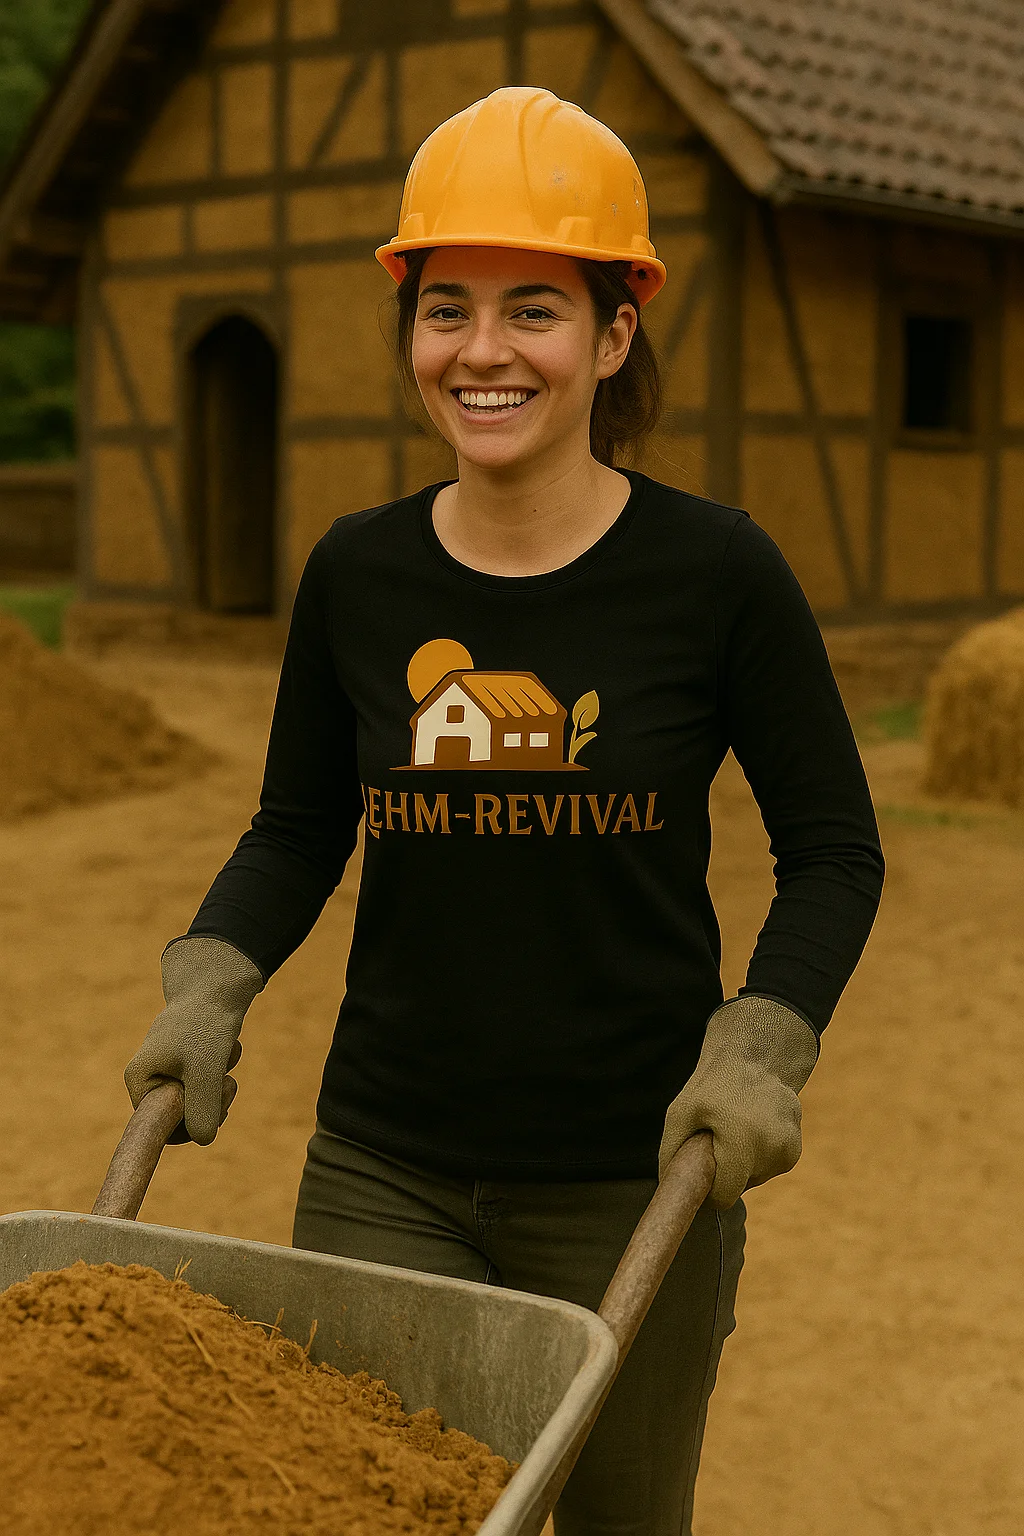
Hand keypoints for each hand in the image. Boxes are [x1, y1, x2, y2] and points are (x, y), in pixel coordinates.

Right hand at [124, 935, 264, 1145]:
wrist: (219, 980)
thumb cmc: (205, 1024)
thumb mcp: (205, 1072)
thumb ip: (203, 1111)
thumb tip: (203, 1140)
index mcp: (139, 1080)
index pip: (161, 1128)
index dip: (191, 1127)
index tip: (215, 1111)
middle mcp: (149, 1075)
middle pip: (183, 1116)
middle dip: (212, 1103)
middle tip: (226, 1082)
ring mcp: (170, 1066)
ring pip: (201, 1098)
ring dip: (221, 1082)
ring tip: (225, 1053)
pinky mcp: (189, 1058)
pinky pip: (210, 1080)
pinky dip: (224, 1066)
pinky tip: (227, 1044)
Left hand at [659, 995, 818, 1207]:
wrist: (753, 1056)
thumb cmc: (712, 1086)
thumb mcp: (680, 1113)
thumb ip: (671, 1153)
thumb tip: (669, 1189)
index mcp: (742, 1139)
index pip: (725, 1195)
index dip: (709, 1188)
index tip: (703, 1170)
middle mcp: (772, 1146)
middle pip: (740, 1186)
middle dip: (726, 1171)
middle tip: (718, 1138)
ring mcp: (788, 1147)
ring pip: (756, 1178)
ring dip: (743, 1163)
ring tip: (735, 1128)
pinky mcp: (796, 1147)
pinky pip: (769, 1167)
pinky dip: (758, 1155)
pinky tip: (752, 1128)